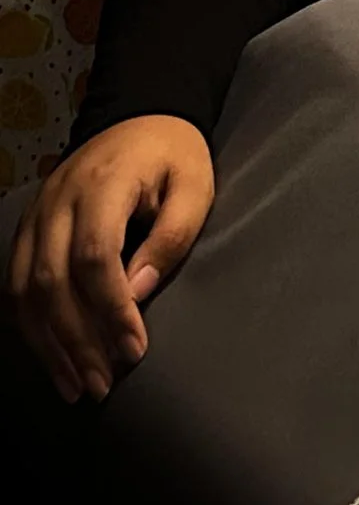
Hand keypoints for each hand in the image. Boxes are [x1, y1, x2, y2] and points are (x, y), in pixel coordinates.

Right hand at [7, 116, 214, 404]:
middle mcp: (57, 201)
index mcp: (102, 185)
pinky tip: (51, 358)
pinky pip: (14, 285)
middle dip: (76, 340)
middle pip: (52, 281)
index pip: (94, 256)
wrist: (140, 118)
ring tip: (75, 386)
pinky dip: (29, 326)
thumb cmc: (174, 156)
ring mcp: (36, 216)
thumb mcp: (194, 188)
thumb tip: (138, 292)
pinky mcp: (27, 230)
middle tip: (102, 384)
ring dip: (47, 344)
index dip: (111, 309)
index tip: (134, 349)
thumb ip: (170, 237)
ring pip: (24, 290)